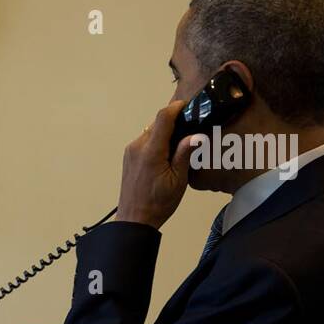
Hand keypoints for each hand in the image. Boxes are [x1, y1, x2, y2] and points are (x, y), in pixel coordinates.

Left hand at [117, 100, 196, 229]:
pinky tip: (166, 155)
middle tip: (190, 130)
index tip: (188, 105)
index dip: (176, 107)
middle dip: (173, 123)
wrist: (134, 219)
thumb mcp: (178, 180)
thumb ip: (185, 154)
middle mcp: (138, 146)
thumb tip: (196, 135)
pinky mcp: (128, 157)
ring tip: (179, 146)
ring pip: (150, 132)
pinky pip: (144, 141)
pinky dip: (156, 142)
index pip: (163, 117)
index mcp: (152, 151)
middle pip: (157, 124)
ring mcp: (130, 151)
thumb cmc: (158, 203)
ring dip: (164, 133)